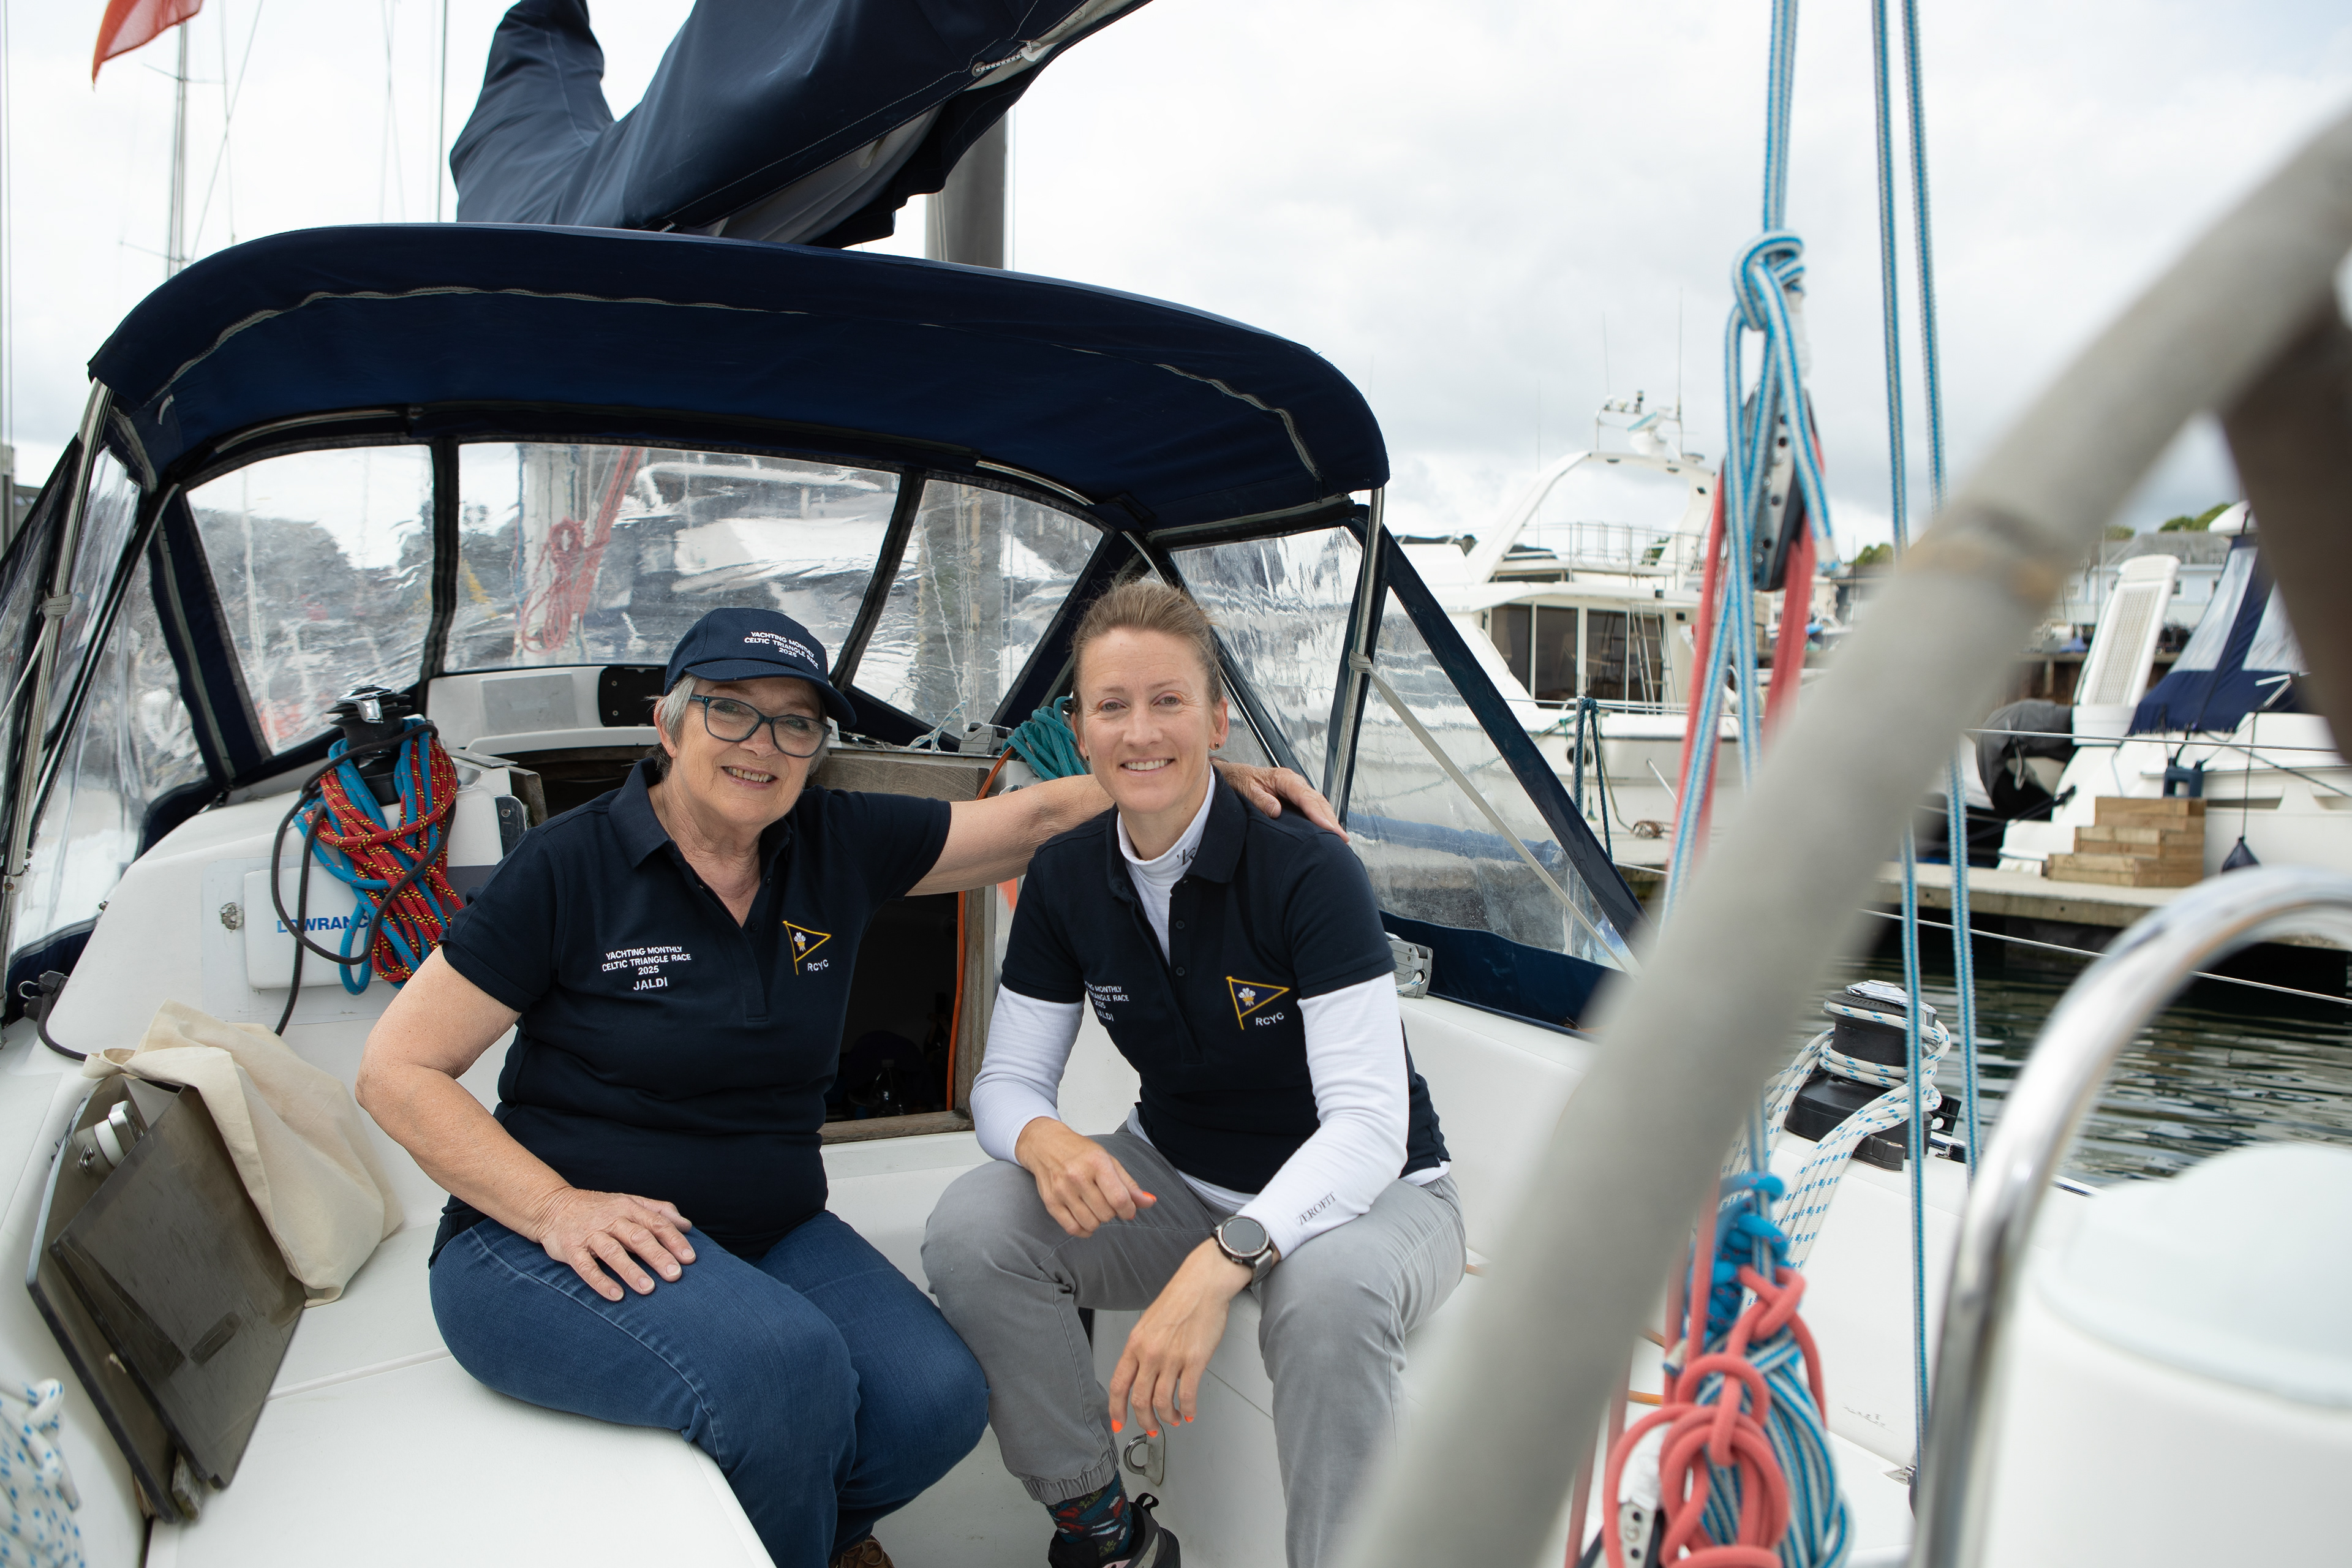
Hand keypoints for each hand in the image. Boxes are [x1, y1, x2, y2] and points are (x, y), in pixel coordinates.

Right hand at [531, 1187, 696, 1301]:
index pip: (656, 1223)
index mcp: (628, 1207)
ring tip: (649, 1289)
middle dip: (658, 1256)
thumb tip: (687, 1225)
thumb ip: (659, 1211)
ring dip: (631, 1270)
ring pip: (613, 1252)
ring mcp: (590, 1234)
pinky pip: (586, 1267)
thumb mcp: (629, 1201)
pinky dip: (600, 1281)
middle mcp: (610, 1219)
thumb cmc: (599, 1208)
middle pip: (638, 1237)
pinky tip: (616, 1296)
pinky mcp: (571, 1249)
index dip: (674, 1240)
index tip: (690, 1258)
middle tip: (675, 1275)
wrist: (553, 1205)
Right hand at [1015, 1118, 1156, 1237]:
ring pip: (1091, 1223)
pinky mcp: (1050, 1202)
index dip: (1128, 1210)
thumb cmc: (1079, 1152)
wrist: (1045, 1144)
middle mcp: (1077, 1176)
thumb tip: (1149, 1203)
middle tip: (1106, 1201)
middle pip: (1106, 1213)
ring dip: (1098, 1220)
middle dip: (1112, 1212)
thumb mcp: (1108, 1161)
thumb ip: (1129, 1184)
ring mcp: (1062, 1190)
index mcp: (1096, 1162)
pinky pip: (1072, 1229)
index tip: (1128, 1209)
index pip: (1119, 1199)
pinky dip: (1083, 1229)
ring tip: (1095, 1207)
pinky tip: (1085, 1219)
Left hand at [1108, 1240, 1254, 1434]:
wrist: (1203, 1283)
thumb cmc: (1180, 1298)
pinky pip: (1187, 1396)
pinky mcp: (1194, 1361)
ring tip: (1174, 1419)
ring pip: (1162, 1402)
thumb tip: (1143, 1373)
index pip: (1118, 1384)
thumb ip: (1143, 1348)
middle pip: (1139, 1399)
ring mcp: (1172, 1358)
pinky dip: (1188, 1410)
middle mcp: (1150, 1352)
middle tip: (1151, 1426)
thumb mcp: (1149, 1322)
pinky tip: (1190, 1412)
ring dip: (1167, 1418)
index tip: (1118, 1422)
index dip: (1116, 1409)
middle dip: (1144, 1420)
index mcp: (1135, 1343)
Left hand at [1212, 761, 1346, 841]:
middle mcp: (1294, 783)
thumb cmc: (1241, 780)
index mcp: (1284, 778)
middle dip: (1331, 819)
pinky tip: (1328, 831)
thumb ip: (1260, 799)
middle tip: (1341, 838)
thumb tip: (1275, 810)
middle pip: (1317, 801)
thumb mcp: (1246, 789)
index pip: (1305, 797)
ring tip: (1340, 838)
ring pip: (1319, 804)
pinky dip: (1322, 818)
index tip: (1327, 827)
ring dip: (1330, 820)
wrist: (1235, 776)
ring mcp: (1297, 790)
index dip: (1317, 813)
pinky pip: (1313, 807)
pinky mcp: (1296, 798)